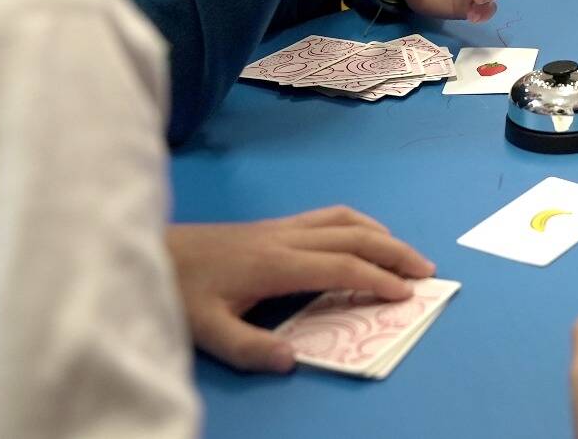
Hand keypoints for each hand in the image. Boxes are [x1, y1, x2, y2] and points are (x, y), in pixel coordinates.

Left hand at [166, 206, 434, 373]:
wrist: (150, 250)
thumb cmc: (178, 290)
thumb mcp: (204, 330)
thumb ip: (248, 348)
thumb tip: (292, 360)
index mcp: (276, 263)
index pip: (341, 267)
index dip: (377, 280)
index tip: (406, 294)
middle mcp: (286, 238)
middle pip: (355, 236)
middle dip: (395, 252)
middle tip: (427, 272)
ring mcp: (281, 227)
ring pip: (344, 220)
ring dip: (381, 234)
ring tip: (404, 255)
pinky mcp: (273, 225)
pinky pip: (329, 217)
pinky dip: (359, 226)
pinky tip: (362, 239)